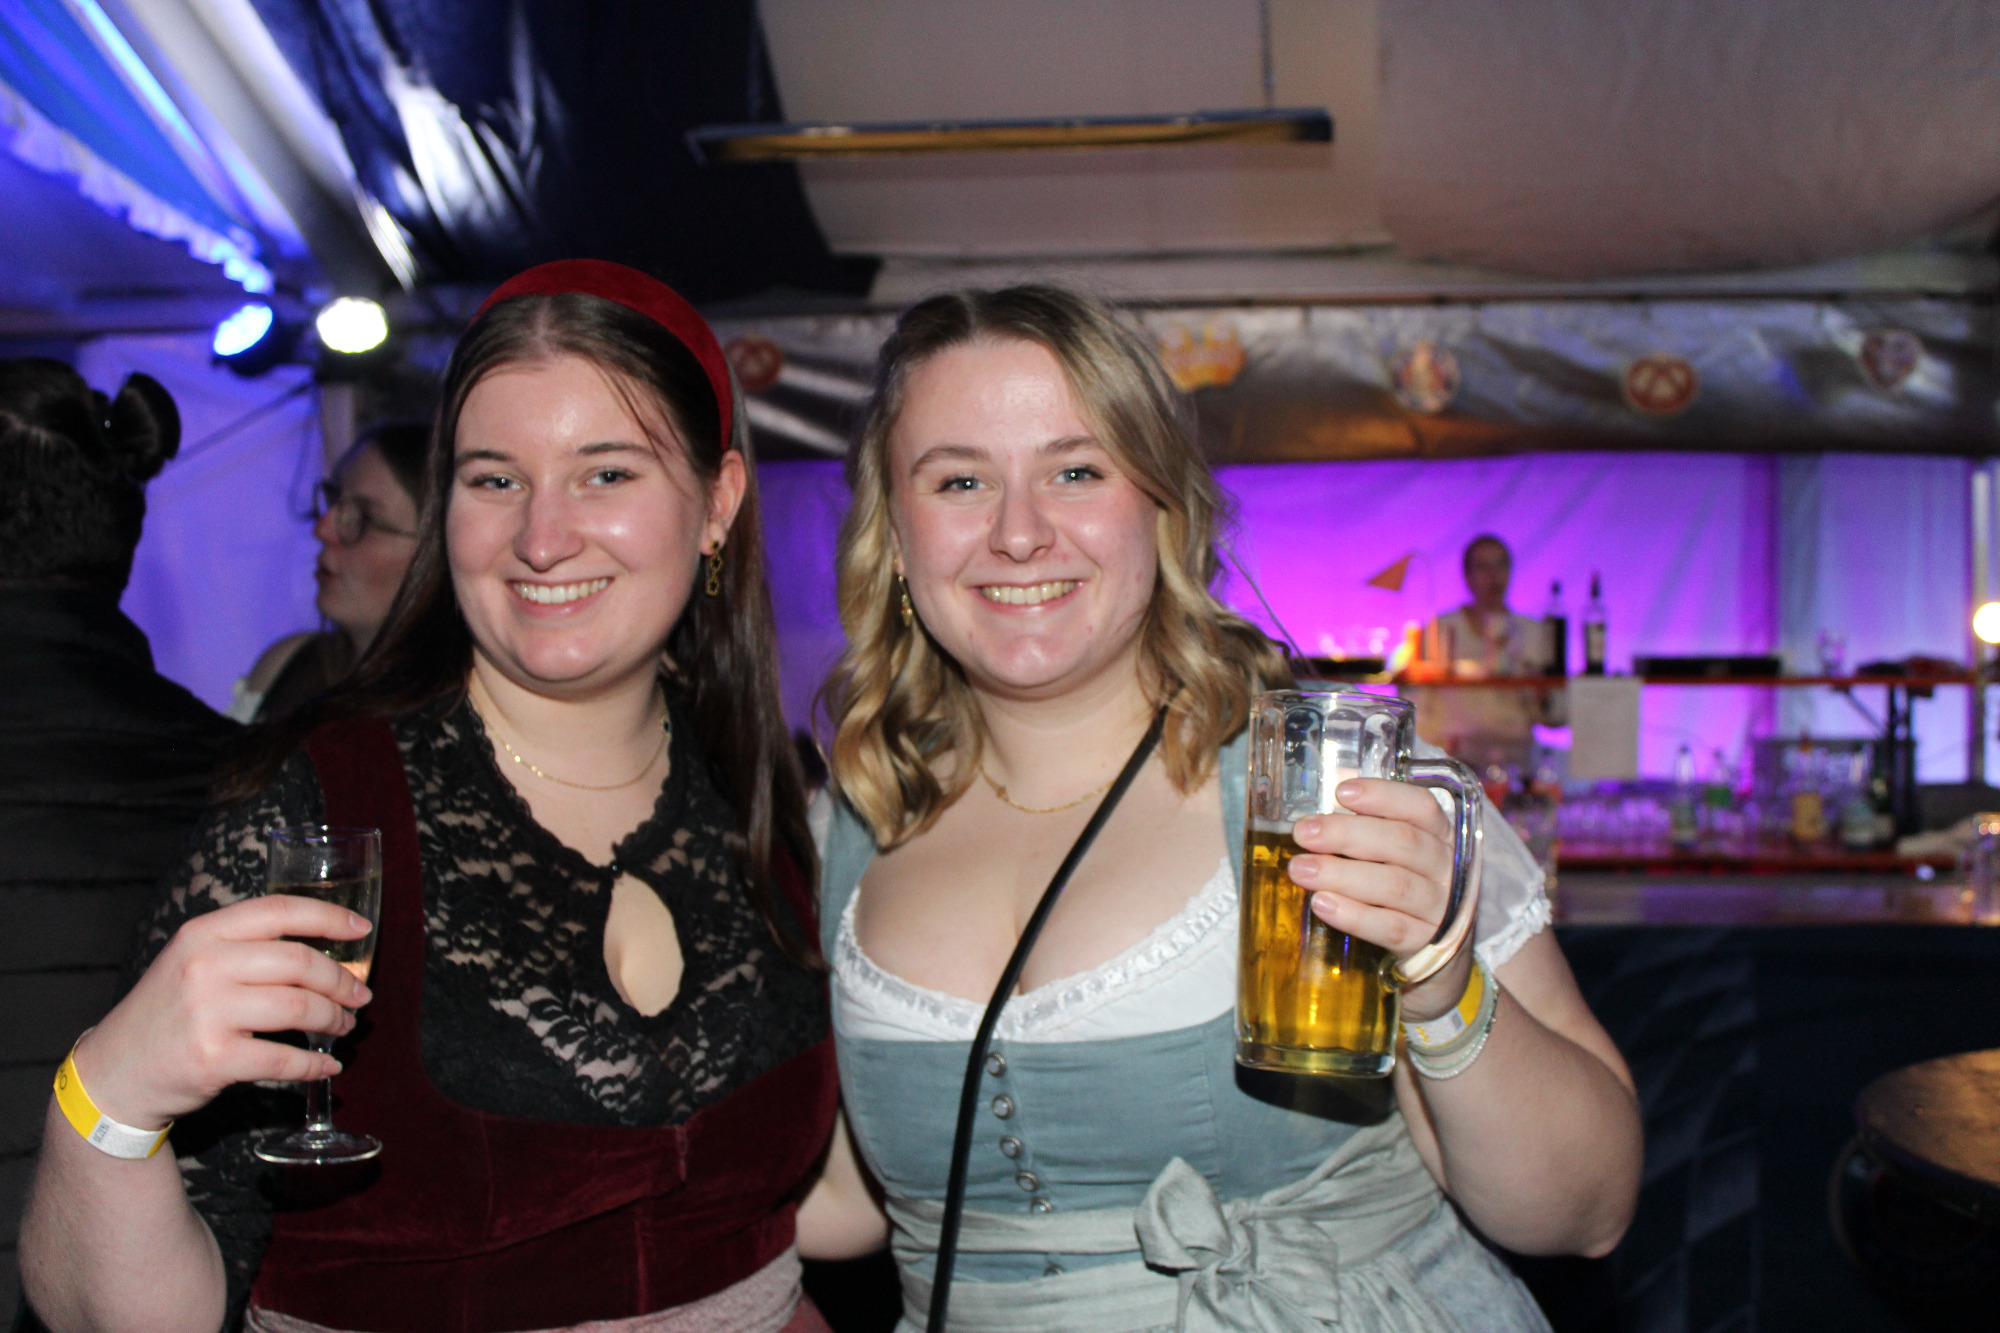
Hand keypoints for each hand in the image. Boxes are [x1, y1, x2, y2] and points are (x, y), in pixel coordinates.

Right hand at [72, 897, 372, 1129]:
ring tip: (343, 1026)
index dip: (329, 916)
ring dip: (334, 1018)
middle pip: (300, 962)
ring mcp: (208, 1013)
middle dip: (341, 980)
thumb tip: (324, 949)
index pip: (279, 910)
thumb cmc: (168, 1014)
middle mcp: (205, 966)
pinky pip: (285, 1058)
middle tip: (360, 995)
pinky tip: (326, 1065)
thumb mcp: (192, 962)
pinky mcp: (214, 1058)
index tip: (362, 929)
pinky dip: (314, 1065)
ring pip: (300, 1007)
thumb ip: (245, 948)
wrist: (114, 1074)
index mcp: (203, 934)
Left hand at [1285, 777, 1472, 1019]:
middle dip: (1347, 833)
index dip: (1383, 795)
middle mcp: (1447, 869)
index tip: (1341, 791)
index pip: (1421, 807)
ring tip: (1300, 869)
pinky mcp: (1426, 945)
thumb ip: (1370, 831)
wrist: (1441, 961)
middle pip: (1402, 843)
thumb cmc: (1407, 891)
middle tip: (1303, 832)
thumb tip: (1321, 809)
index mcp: (1441, 837)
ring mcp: (1441, 909)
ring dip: (1341, 874)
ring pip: (1394, 885)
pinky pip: (1389, 927)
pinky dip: (1354, 915)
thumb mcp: (1400, 857)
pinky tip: (1322, 903)